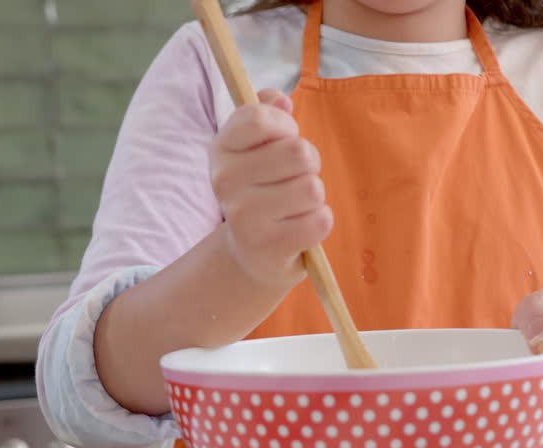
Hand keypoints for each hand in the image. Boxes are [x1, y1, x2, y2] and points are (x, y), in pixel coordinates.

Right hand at [209, 89, 332, 288]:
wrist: (252, 252)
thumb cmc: (263, 189)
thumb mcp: (256, 147)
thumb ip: (267, 113)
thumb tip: (281, 100)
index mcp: (221, 149)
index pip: (258, 118)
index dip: (284, 126)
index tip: (284, 139)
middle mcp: (225, 181)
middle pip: (298, 152)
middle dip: (309, 163)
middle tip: (294, 179)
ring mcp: (244, 217)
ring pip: (312, 188)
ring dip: (314, 196)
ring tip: (295, 205)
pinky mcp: (269, 246)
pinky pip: (321, 221)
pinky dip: (319, 223)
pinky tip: (299, 228)